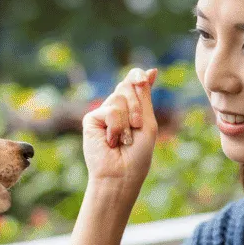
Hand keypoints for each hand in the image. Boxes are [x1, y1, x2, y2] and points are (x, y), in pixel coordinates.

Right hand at [83, 67, 158, 196]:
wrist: (122, 174)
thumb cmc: (138, 154)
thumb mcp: (147, 122)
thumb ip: (145, 97)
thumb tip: (152, 70)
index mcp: (132, 107)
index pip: (134, 81)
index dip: (139, 77)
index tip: (146, 78)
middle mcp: (116, 108)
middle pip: (127, 86)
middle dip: (137, 107)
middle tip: (136, 127)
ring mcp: (103, 113)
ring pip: (119, 97)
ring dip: (127, 120)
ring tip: (124, 139)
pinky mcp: (91, 119)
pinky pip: (110, 110)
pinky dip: (116, 126)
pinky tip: (111, 141)